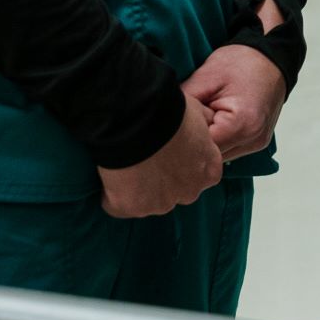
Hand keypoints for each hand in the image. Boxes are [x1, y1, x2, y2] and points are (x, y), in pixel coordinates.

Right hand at [98, 96, 221, 218]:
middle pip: (173, 192)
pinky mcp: (129, 207)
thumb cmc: (168, 111)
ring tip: (124, 163)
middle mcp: (189, 193)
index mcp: (209, 171)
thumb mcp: (198, 113)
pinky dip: (111, 193)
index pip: (197, 175)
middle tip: (143, 156)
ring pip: (146, 201)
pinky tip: (110, 174)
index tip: (165, 150)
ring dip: (136, 188)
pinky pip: (118, 205)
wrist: (137, 118)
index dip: (178, 162)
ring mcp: (159, 204)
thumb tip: (204, 124)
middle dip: (159, 179)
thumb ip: (203, 128)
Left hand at [185, 45, 288, 160]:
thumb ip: (186, 103)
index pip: (202, 148)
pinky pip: (229, 149)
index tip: (179, 121)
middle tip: (187, 120)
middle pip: (211, 157)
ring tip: (203, 118)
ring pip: (219, 156)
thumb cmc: (242, 62)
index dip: (187, 136)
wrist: (271, 58)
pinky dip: (217, 139)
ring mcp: (257, 143)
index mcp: (243, 124)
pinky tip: (213, 122)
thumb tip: (165, 121)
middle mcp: (254, 139)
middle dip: (195, 142)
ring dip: (207, 142)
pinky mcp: (256, 142)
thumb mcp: (206, 77)